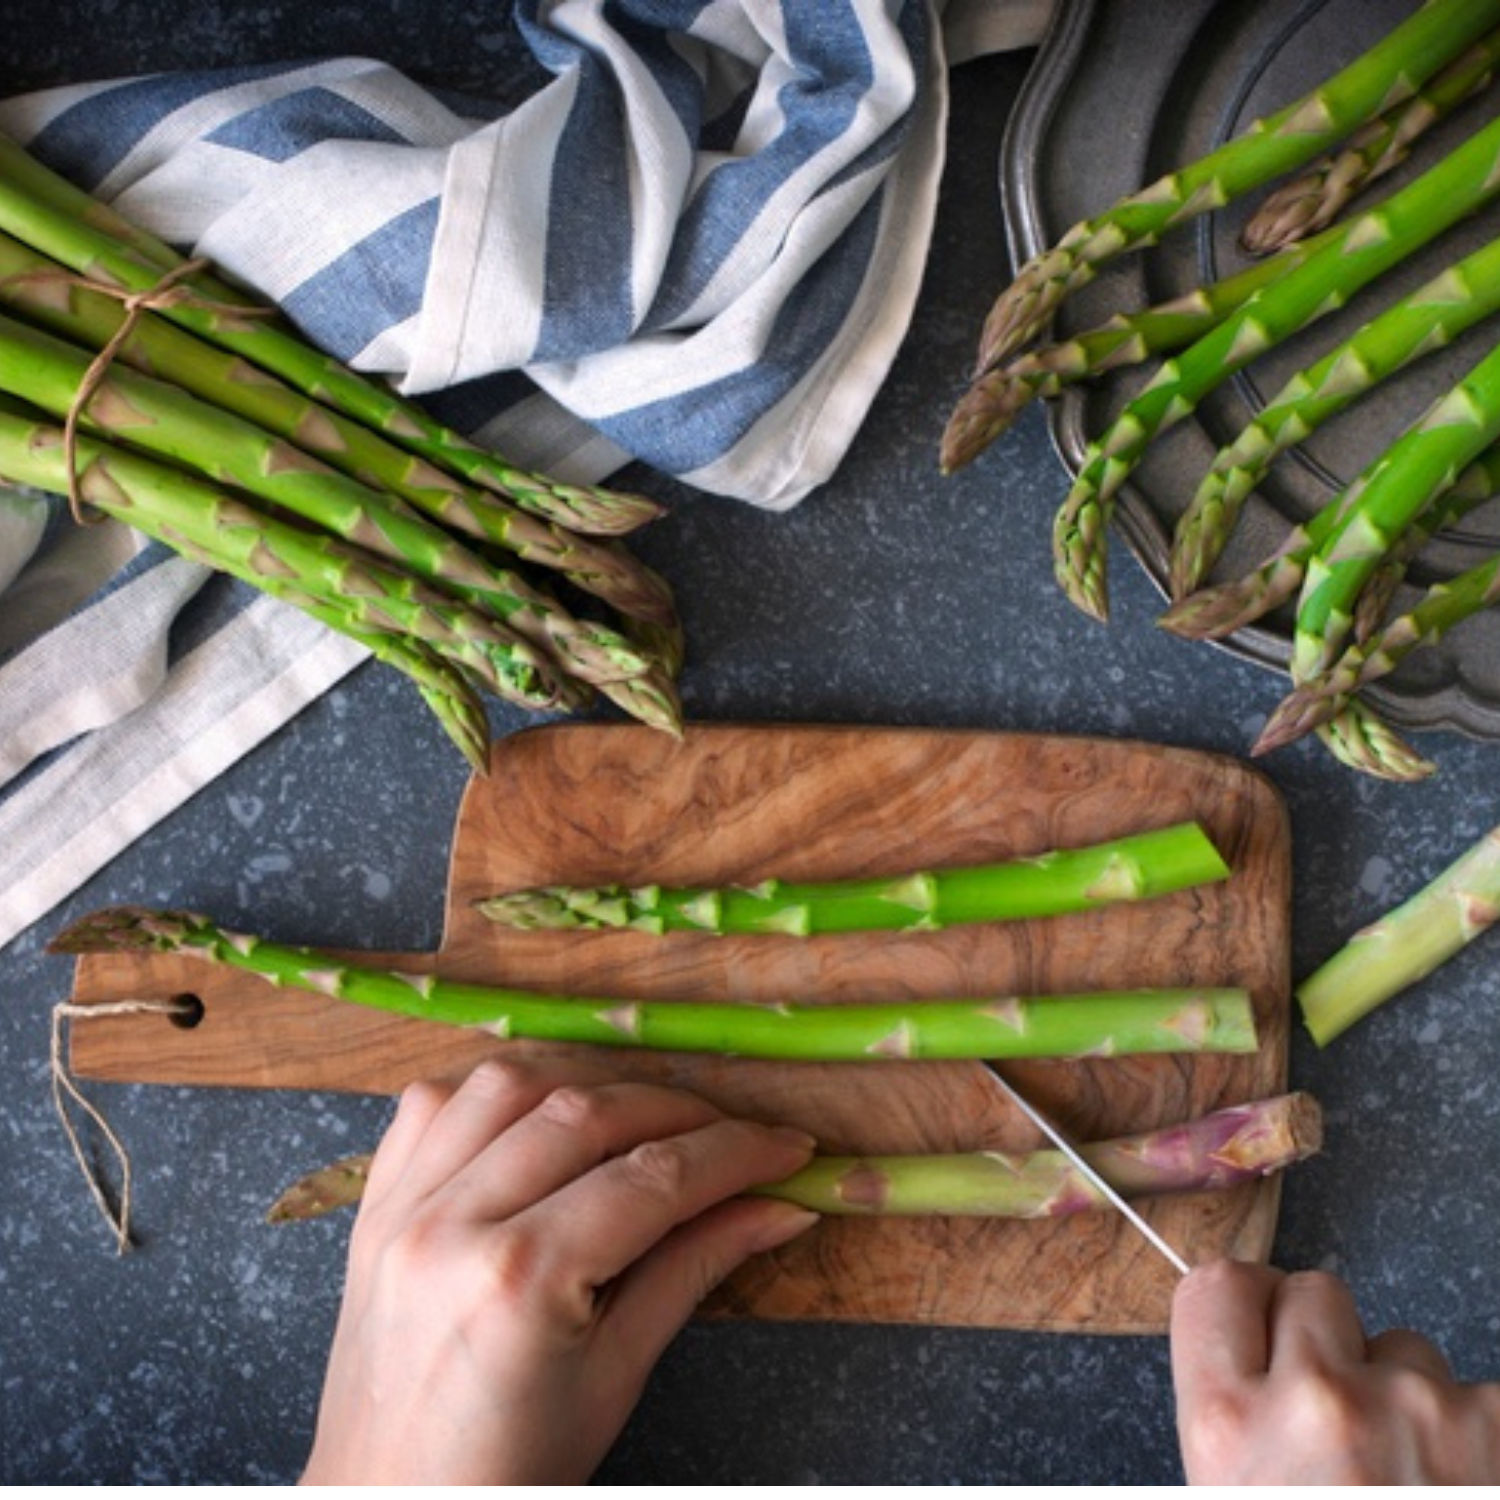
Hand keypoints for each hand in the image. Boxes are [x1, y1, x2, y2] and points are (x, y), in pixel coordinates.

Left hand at [300, 1057, 818, 1484]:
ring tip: (644, 1117)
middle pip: (586, 1114)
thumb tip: (780, 1207)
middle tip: (735, 1134)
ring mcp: (401, 1207)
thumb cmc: (511, 1469)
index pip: (652, 1179)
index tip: (789, 1147)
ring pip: (507, 1084)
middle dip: (677, 1111)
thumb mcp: (617, 1375)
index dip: (735, 1153)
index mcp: (519, 1279)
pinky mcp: (372, 1205)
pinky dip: (496, 1093)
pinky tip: (541, 1115)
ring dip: (588, 1083)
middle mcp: (451, 1223)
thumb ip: (694, 1268)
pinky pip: (433, 1105)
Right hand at [1171, 1258, 1499, 1483]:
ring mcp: (1411, 1409)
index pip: (1218, 1284)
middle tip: (1345, 1419)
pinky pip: (1484, 1396)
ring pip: (1406, 1347)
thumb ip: (1229, 1415)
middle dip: (1334, 1342)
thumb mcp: (1225, 1492)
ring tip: (1411, 1472)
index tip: (1268, 1332)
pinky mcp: (1495, 1425)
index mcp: (1226, 1425)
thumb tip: (1248, 1350)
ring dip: (1409, 1396)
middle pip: (1315, 1292)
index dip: (1250, 1305)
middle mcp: (1312, 1401)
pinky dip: (1481, 1436)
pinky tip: (1464, 1480)